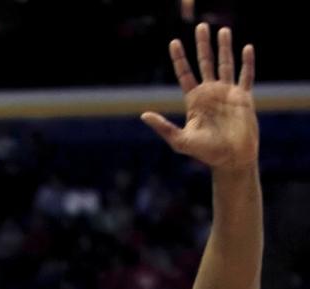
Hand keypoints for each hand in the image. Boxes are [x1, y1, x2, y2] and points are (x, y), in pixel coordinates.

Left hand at [142, 25, 257, 170]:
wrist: (231, 160)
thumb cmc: (206, 153)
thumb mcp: (180, 141)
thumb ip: (163, 127)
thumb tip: (143, 115)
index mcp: (195, 101)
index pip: (185, 74)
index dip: (179, 58)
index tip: (173, 42)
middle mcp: (211, 93)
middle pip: (205, 63)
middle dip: (202, 45)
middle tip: (200, 25)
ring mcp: (228, 93)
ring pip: (225, 64)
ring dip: (224, 47)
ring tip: (222, 30)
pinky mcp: (244, 97)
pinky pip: (246, 76)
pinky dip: (247, 62)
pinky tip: (247, 47)